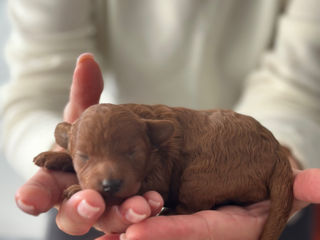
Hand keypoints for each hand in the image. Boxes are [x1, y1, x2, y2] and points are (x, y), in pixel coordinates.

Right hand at [15, 53, 163, 235]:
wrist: (121, 147)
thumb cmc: (93, 132)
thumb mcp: (88, 113)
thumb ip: (85, 92)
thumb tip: (87, 60)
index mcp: (62, 177)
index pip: (41, 189)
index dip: (33, 195)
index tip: (29, 200)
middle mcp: (79, 197)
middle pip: (72, 213)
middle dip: (80, 210)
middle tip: (93, 202)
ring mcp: (105, 207)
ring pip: (105, 220)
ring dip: (119, 215)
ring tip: (138, 206)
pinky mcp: (128, 210)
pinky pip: (133, 219)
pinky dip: (141, 215)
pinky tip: (154, 206)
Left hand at [95, 168, 319, 239]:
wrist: (264, 176)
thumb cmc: (275, 179)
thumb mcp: (291, 185)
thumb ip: (307, 188)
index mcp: (238, 226)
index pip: (203, 231)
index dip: (172, 234)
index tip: (137, 235)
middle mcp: (214, 227)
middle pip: (174, 234)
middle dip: (140, 237)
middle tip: (104, 236)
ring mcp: (198, 218)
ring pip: (161, 226)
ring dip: (129, 227)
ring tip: (97, 229)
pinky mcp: (186, 207)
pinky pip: (159, 214)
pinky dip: (136, 216)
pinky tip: (110, 218)